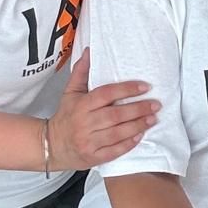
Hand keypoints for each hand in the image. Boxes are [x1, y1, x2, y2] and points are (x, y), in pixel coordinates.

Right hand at [46, 49, 160, 168]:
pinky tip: (140, 136)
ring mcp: (89, 141)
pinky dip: (128, 144)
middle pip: (116, 115)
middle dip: (138, 109)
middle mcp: (85, 123)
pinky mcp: (93, 157)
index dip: (127, 89)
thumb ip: (81, 72)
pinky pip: (114, 151)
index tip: (145, 87)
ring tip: (153, 119)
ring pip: (117, 133)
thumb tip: (88, 51)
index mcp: (81, 105)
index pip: (107, 94)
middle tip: (155, 104)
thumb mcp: (70, 92)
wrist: (51, 145)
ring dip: (138, 126)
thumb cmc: (66, 116)